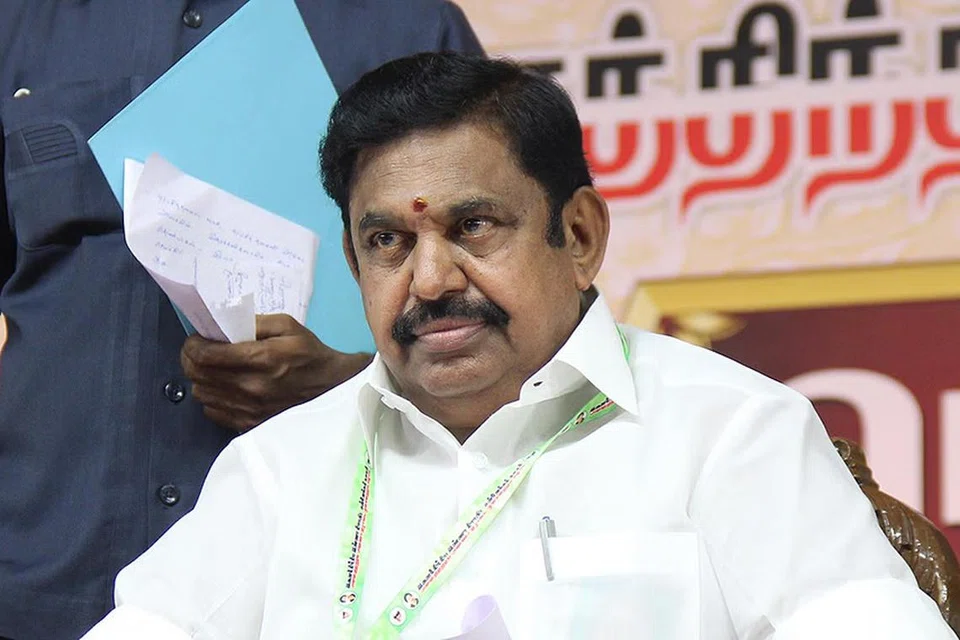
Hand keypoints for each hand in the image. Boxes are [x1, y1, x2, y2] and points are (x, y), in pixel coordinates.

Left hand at [181, 314, 372, 432]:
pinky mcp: (249, 424)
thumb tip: (224, 324)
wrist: (332, 390)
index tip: (196, 338)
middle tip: (198, 350)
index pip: (206, 355)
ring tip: (212, 369)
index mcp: (261, 359)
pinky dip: (212, 397)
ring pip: (201, 393)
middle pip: (197, 375)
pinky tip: (225, 387)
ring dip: (200, 378)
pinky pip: (212, 412)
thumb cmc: (310, 354)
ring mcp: (248, 409)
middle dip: (190, 359)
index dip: (193, 344)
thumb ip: (254, 322)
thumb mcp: (288, 326)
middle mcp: (251, 387)